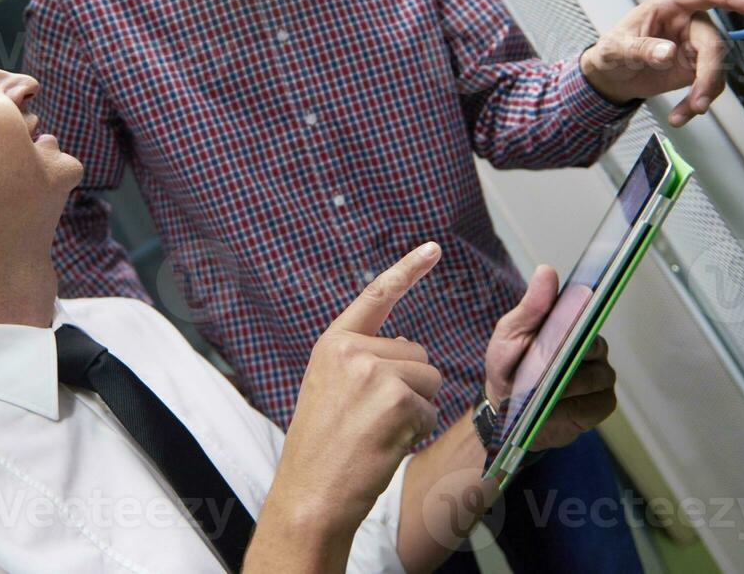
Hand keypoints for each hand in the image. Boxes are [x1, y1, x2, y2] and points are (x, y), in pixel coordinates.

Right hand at [269, 243, 444, 534]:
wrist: (310, 495)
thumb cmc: (322, 450)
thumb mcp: (330, 389)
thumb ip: (363, 360)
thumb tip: (409, 345)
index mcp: (333, 343)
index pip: (376, 296)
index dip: (407, 269)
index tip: (433, 247)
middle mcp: (352, 349)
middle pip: (418, 353)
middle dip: (410, 387)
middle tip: (372, 421)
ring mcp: (375, 372)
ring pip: (429, 380)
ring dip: (415, 410)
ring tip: (376, 433)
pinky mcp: (397, 399)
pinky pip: (430, 410)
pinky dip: (415, 432)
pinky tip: (384, 445)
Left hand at [482, 265, 616, 450]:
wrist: (508, 410)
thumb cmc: (510, 366)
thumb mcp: (511, 332)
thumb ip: (531, 306)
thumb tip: (547, 271)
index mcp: (574, 324)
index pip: (587, 312)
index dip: (582, 313)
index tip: (571, 318)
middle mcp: (593, 348)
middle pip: (592, 347)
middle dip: (564, 357)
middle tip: (541, 367)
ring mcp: (601, 376)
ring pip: (593, 377)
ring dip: (563, 386)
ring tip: (537, 392)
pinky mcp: (602, 404)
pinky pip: (594, 404)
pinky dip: (569, 409)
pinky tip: (549, 410)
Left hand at [579, 0, 743, 125]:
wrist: (611, 77)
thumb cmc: (612, 51)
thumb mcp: (616, 49)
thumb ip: (640, 49)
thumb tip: (668, 53)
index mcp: (670, 5)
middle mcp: (688, 23)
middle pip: (714, 44)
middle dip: (710, 74)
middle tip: (700, 102)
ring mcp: (695, 46)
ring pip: (715, 68)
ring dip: (704, 93)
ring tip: (685, 114)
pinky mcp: (696, 68)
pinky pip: (708, 85)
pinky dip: (697, 102)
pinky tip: (681, 115)